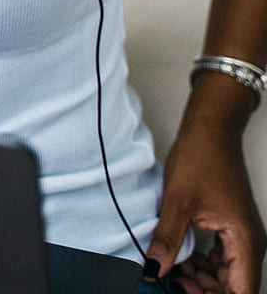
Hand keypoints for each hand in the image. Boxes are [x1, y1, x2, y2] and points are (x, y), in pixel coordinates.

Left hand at [146, 130, 265, 293]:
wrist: (210, 128)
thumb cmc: (202, 155)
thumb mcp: (178, 201)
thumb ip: (167, 239)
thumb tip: (154, 268)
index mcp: (245, 241)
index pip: (240, 292)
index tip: (187, 292)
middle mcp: (250, 242)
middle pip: (233, 286)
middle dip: (205, 290)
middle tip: (175, 282)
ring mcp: (242, 234)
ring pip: (227, 274)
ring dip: (203, 278)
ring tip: (175, 268)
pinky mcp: (232, 227)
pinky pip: (222, 258)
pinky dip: (204, 263)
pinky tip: (182, 256)